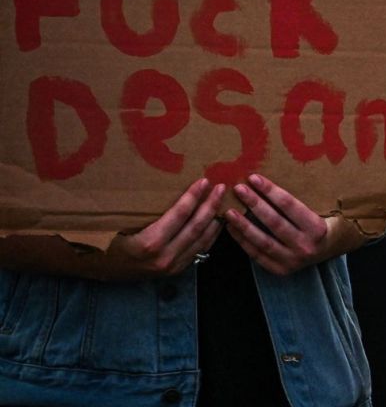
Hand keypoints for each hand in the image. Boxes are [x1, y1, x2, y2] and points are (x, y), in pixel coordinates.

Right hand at [102, 178, 224, 278]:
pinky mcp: (174, 271)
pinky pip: (198, 251)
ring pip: (201, 241)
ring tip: (223, 202)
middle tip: (221, 187)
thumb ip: (142, 208)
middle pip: (196, 227)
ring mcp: (171, 267)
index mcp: (149, 243)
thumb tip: (161, 181)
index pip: (179, 215)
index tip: (204, 181)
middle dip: (210, 205)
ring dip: (214, 220)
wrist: (96, 269)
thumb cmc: (103, 240)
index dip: (193, 197)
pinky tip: (216, 223)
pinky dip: (209, 236)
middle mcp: (164, 257)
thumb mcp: (118, 222)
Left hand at [225, 175, 344, 275]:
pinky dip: (243, 241)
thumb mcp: (321, 209)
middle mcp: (305, 246)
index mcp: (317, 228)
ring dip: (243, 225)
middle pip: (274, 222)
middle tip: (238, 189)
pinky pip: (258, 255)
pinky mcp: (281, 270)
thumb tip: (266, 182)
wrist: (331, 249)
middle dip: (254, 204)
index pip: (289, 205)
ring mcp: (293, 261)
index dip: (270, 191)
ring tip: (229, 211)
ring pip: (263, 241)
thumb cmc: (323, 222)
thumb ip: (297, 201)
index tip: (254, 178)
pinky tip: (232, 229)